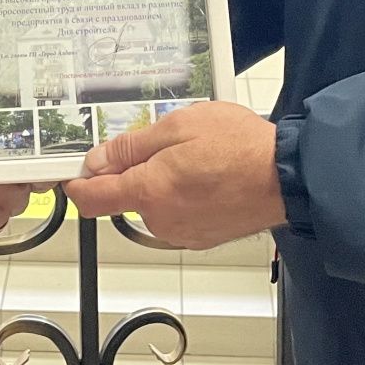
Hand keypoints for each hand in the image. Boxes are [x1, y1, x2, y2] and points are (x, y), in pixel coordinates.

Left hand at [62, 101, 283, 248]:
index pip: (91, 198)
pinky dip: (183, 196)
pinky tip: (208, 176)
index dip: (78, 182)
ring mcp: (182, 233)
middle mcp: (160, 220)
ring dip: (162, 182)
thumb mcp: (178, 126)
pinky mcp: (201, 237)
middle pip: (126, 197)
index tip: (78, 170)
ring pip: (153, 204)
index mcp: (148, 191)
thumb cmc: (239, 147)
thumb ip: (131, 146)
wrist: (286, 177)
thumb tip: (97, 160)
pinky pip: (177, 214)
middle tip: (165, 143)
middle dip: (135, 171)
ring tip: (196, 157)